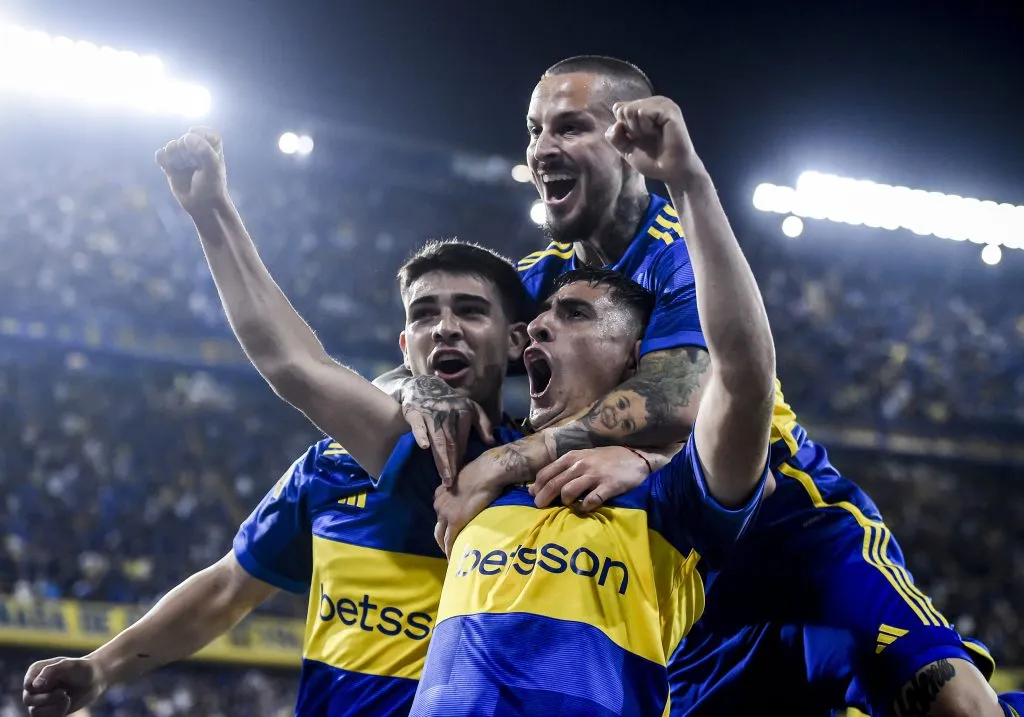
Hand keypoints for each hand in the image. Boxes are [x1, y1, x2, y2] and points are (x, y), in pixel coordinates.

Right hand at [23, 656, 105, 716]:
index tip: (52, 685)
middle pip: (28, 700)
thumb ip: (50, 671)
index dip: (37, 688)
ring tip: (67, 698)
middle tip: (64, 693)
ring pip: (35, 712)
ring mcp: (40, 699)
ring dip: (53, 707)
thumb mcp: (68, 665)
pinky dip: (57, 713)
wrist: (95, 680)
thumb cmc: (82, 669)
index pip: (28, 683)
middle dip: (47, 699)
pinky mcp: (48, 710)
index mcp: (36, 671)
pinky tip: (67, 703)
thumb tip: (33, 686)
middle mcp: (35, 686)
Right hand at [155, 127, 227, 213]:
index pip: (203, 132)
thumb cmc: (212, 186)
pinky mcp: (171, 164)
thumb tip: (187, 136)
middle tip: (194, 167)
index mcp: (211, 145)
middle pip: (183, 140)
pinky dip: (163, 160)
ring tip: (184, 169)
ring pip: (171, 146)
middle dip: (186, 153)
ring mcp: (182, 155)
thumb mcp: (213, 168)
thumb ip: (204, 150)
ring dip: (175, 158)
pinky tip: (170, 169)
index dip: (199, 138)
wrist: (202, 205)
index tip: (201, 149)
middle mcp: (196, 147)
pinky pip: (161, 155)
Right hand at [400, 375, 493, 485]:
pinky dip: (421, 435)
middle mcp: (449, 413)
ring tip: (444, 477)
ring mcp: (432, 413)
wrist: (425, 386)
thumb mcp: (471, 407)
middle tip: (453, 483)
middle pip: (452, 443)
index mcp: (464, 412)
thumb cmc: (450, 402)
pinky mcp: (416, 413)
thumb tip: (491, 442)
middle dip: (453, 464)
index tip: (463, 476)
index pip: (463, 441)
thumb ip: (483, 423)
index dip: (462, 459)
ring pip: (438, 439)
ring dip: (441, 459)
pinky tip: (424, 447)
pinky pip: (418, 426)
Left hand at [432, 441, 534, 556]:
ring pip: (440, 535)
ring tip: (452, 554)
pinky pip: (449, 540)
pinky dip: (450, 550)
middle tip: (450, 546)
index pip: (439, 510)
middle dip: (441, 537)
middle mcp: (439, 503)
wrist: (487, 472)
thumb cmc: (483, 471)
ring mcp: (445, 513)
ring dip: (444, 546)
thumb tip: (474, 490)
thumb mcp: (467, 477)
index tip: (451, 528)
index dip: (444, 521)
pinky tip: (453, 558)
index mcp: (441, 491)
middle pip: (437, 525)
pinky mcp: (455, 521)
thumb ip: (465, 487)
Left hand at [530, 446, 651, 511]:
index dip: (537, 487)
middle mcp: (580, 465)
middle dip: (543, 498)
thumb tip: (536, 486)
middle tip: (540, 507)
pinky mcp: (608, 486)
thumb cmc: (605, 459)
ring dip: (565, 501)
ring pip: (568, 491)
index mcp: (571, 457)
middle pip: (554, 484)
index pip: (546, 473)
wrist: (635, 457)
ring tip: (568, 505)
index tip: (533, 496)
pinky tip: (585, 508)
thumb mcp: (582, 457)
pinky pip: (591, 500)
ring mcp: (594, 475)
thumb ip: (562, 470)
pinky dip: (585, 507)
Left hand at [605, 97, 701, 185]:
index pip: (618, 109)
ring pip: (631, 109)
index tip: (637, 139)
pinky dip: (646, 127)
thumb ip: (615, 136)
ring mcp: (662, 104)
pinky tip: (658, 133)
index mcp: (643, 108)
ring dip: (638, 128)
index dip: (623, 128)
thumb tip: (615, 124)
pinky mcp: (668, 109)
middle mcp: (653, 103)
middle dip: (630, 129)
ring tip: (653, 135)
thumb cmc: (652, 160)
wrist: (671, 171)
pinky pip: (642, 112)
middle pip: (623, 109)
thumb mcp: (626, 149)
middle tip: (647, 138)